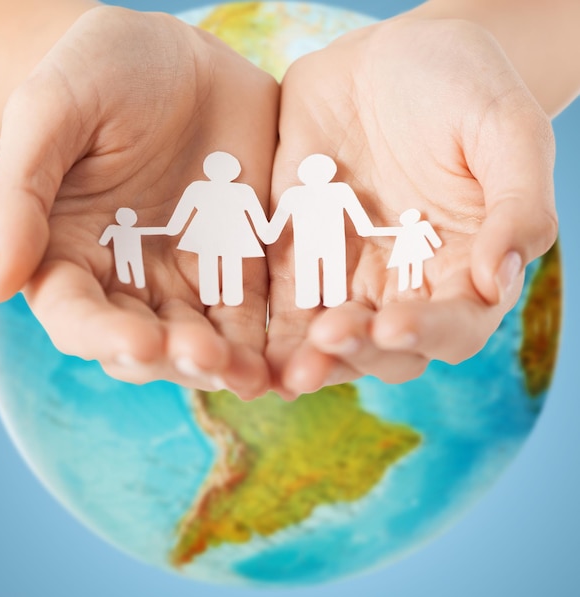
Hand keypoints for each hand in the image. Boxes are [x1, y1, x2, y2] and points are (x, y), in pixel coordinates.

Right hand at [0, 6, 278, 397]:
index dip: (105, 337)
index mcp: (73, 257)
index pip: (80, 317)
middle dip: (177, 357)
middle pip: (150, 342)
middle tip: (207, 358)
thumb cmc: (97, 74)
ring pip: (207, 338)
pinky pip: (256, 311)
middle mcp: (131, 280)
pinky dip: (270, 339)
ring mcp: (191, 275)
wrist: (172, 57)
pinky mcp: (243, 263)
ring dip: (229, 363)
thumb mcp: (49, 114)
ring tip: (254, 375)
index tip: (136, 342)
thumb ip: (20, 195)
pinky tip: (290, 356)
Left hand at [267, 16, 556, 397]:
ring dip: (309, 358)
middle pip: (386, 347)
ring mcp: (348, 272)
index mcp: (465, 266)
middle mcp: (405, 283)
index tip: (394, 325)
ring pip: (330, 337)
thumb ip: (517, 206)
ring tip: (285, 370)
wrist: (389, 57)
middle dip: (358, 352)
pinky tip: (248, 350)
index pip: (455, 325)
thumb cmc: (462, 87)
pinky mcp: (298, 254)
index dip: (428, 333)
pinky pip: (283, 299)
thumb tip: (499, 280)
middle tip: (328, 342)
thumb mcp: (507, 131)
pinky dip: (269, 329)